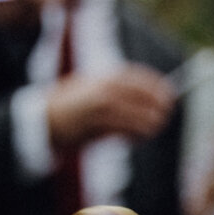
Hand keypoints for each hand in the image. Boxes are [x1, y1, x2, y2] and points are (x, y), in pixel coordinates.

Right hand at [45, 65, 175, 149]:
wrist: (45, 119)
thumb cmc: (69, 105)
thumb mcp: (92, 86)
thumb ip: (115, 89)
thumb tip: (145, 95)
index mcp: (106, 77)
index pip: (142, 79)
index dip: (159, 88)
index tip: (169, 96)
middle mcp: (108, 89)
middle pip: (146, 97)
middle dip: (159, 107)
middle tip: (164, 116)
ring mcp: (104, 108)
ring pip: (140, 117)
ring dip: (150, 125)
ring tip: (152, 129)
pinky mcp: (100, 127)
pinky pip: (127, 132)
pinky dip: (137, 135)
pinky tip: (138, 137)